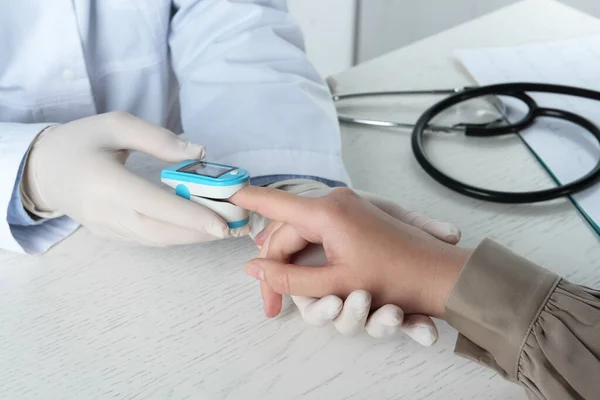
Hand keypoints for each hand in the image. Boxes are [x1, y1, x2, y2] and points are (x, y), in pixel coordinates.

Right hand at [21, 112, 245, 245]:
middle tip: (235, 227)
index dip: (190, 216)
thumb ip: (158, 138)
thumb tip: (200, 152)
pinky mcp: (111, 235)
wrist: (44, 169)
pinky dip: (176, 237)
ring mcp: (107, 228)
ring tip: (224, 228)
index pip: (154, 205)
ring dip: (192, 237)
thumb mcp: (116, 124)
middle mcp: (106, 212)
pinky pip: (148, 240)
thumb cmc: (82, 141)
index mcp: (105, 183)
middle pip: (160, 231)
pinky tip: (198, 228)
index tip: (222, 224)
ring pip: (156, 240)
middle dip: (200, 233)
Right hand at [232, 187, 470, 318]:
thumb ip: (289, 278)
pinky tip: (303, 272)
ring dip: (291, 262)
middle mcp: (334, 202)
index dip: (247, 200)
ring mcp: (347, 207)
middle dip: (274, 267)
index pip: (274, 203)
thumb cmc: (394, 278)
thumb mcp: (335, 284)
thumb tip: (254, 270)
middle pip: (287, 231)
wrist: (439, 274)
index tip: (226, 193)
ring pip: (302, 233)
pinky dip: (308, 253)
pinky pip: (318, 232)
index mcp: (326, 212)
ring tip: (285, 293)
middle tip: (272, 304)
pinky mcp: (355, 217)